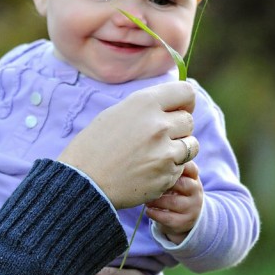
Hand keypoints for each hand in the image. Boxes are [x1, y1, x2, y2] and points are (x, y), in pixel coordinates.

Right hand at [58, 81, 197, 208]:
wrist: (82, 183)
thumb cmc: (95, 145)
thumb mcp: (118, 112)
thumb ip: (148, 106)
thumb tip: (174, 103)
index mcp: (145, 103)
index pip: (186, 92)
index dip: (185, 101)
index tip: (179, 109)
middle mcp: (158, 125)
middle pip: (189, 120)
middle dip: (178, 128)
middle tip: (158, 137)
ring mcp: (165, 152)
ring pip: (191, 145)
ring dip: (179, 149)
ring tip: (155, 154)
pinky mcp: (166, 176)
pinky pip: (181, 168)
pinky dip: (170, 169)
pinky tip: (148, 170)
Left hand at [146, 160, 203, 243]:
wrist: (185, 217)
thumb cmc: (175, 192)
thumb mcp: (178, 178)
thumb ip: (171, 167)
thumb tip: (152, 153)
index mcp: (194, 177)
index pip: (190, 167)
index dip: (175, 166)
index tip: (157, 167)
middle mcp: (196, 192)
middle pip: (182, 184)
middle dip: (163, 184)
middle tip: (148, 184)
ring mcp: (192, 208)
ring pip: (173, 202)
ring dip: (156, 200)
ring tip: (146, 199)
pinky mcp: (184, 222)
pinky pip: (168, 218)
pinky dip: (155, 213)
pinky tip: (148, 210)